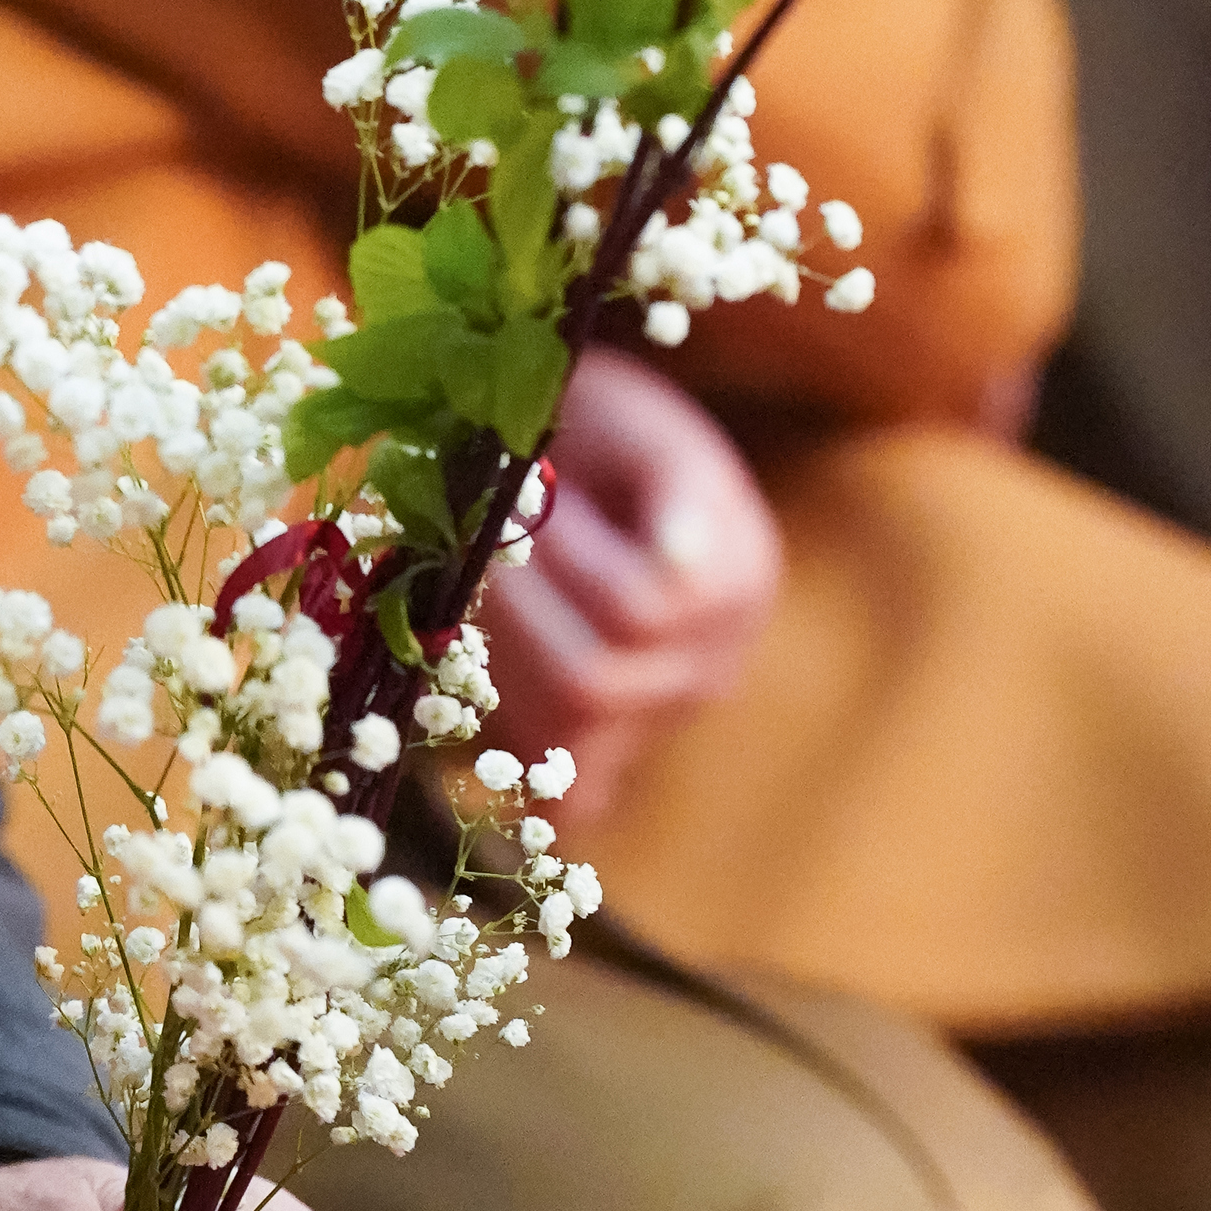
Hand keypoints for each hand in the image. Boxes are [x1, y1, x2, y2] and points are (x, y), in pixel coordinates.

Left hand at [471, 346, 780, 824]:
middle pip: (593, 682)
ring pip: (565, 734)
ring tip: (476, 583)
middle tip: (474, 540)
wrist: (600, 451)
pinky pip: (575, 793)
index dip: (562, 557)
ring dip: (492, 657)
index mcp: (736, 575)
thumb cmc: (606, 424)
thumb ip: (666, 476)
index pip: (637, 609)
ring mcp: (668, 713)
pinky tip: (488, 709)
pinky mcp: (621, 744)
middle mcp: (715, 660)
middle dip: (510, 609)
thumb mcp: (636, 416)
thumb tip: (679, 562)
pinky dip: (529, 769)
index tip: (526, 493)